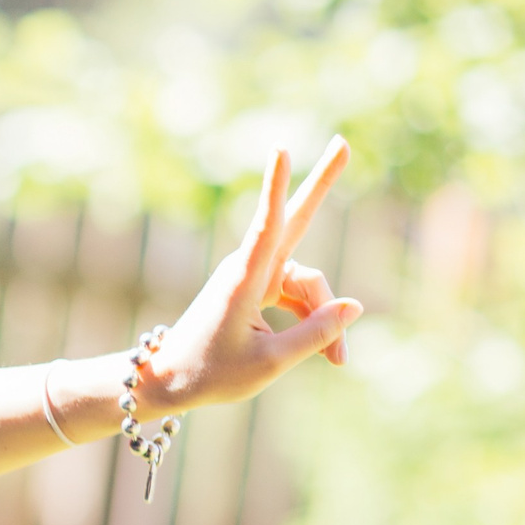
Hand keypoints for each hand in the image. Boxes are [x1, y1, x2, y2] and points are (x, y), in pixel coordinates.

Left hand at [146, 138, 366, 412]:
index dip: (276, 188)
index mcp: (244, 279)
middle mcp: (250, 269)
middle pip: (294, 221)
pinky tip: (333, 357)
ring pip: (307, 285)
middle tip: (343, 142)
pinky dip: (313, 323)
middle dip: (321, 185)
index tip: (280, 149)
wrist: (169, 382)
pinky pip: (298, 298)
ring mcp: (254, 277)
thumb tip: (355, 306)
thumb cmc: (212, 373)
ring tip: (339, 363)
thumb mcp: (270, 362)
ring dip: (325, 320)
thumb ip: (316, 333)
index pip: (267, 226)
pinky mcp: (257, 290)